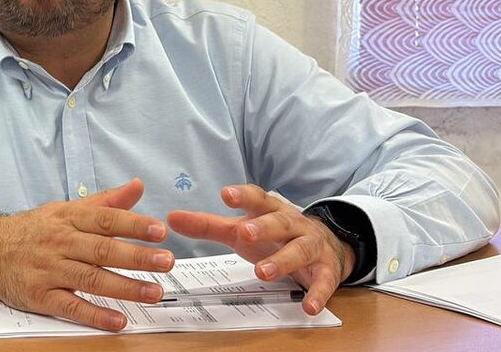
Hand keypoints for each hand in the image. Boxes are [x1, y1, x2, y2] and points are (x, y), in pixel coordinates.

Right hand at [0, 178, 173, 330]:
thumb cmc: (33, 230)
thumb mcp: (65, 209)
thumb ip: (105, 202)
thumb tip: (137, 187)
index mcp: (68, 219)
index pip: (105, 220)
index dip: (133, 224)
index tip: (159, 231)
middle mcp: (60, 243)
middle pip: (102, 249)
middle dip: (136, 256)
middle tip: (166, 260)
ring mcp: (49, 270)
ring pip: (91, 279)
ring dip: (124, 287)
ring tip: (153, 292)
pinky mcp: (40, 295)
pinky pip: (70, 306)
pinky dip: (95, 314)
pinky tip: (117, 320)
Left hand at [167, 185, 354, 315]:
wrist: (328, 244)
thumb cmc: (275, 235)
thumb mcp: (242, 229)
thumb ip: (209, 225)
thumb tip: (172, 218)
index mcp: (271, 211)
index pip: (258, 198)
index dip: (243, 196)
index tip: (225, 194)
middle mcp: (294, 224)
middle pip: (280, 222)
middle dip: (264, 227)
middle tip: (245, 232)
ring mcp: (312, 246)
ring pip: (300, 250)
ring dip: (282, 261)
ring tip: (263, 273)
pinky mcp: (327, 269)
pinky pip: (324, 281)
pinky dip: (317, 293)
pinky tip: (308, 306)